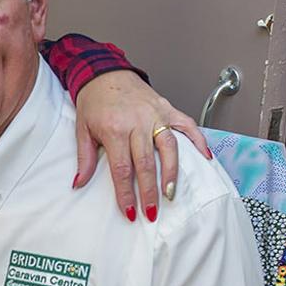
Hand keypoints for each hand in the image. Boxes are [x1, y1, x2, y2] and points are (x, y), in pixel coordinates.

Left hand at [74, 71, 208, 220]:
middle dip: (150, 191)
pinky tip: (205, 159)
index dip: (126, 193)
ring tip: (171, 194)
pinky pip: (187, 125)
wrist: (103, 72)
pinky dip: (199, 141)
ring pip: (170, 148)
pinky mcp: (167, 108)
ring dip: (172, 173)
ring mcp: (156, 115)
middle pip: (147, 163)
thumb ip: (85, 158)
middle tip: (152, 212)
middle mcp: (138, 123)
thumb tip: (79, 183)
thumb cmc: (93, 101)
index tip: (130, 211)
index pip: (123, 169)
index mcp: (115, 130)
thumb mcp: (82, 129)